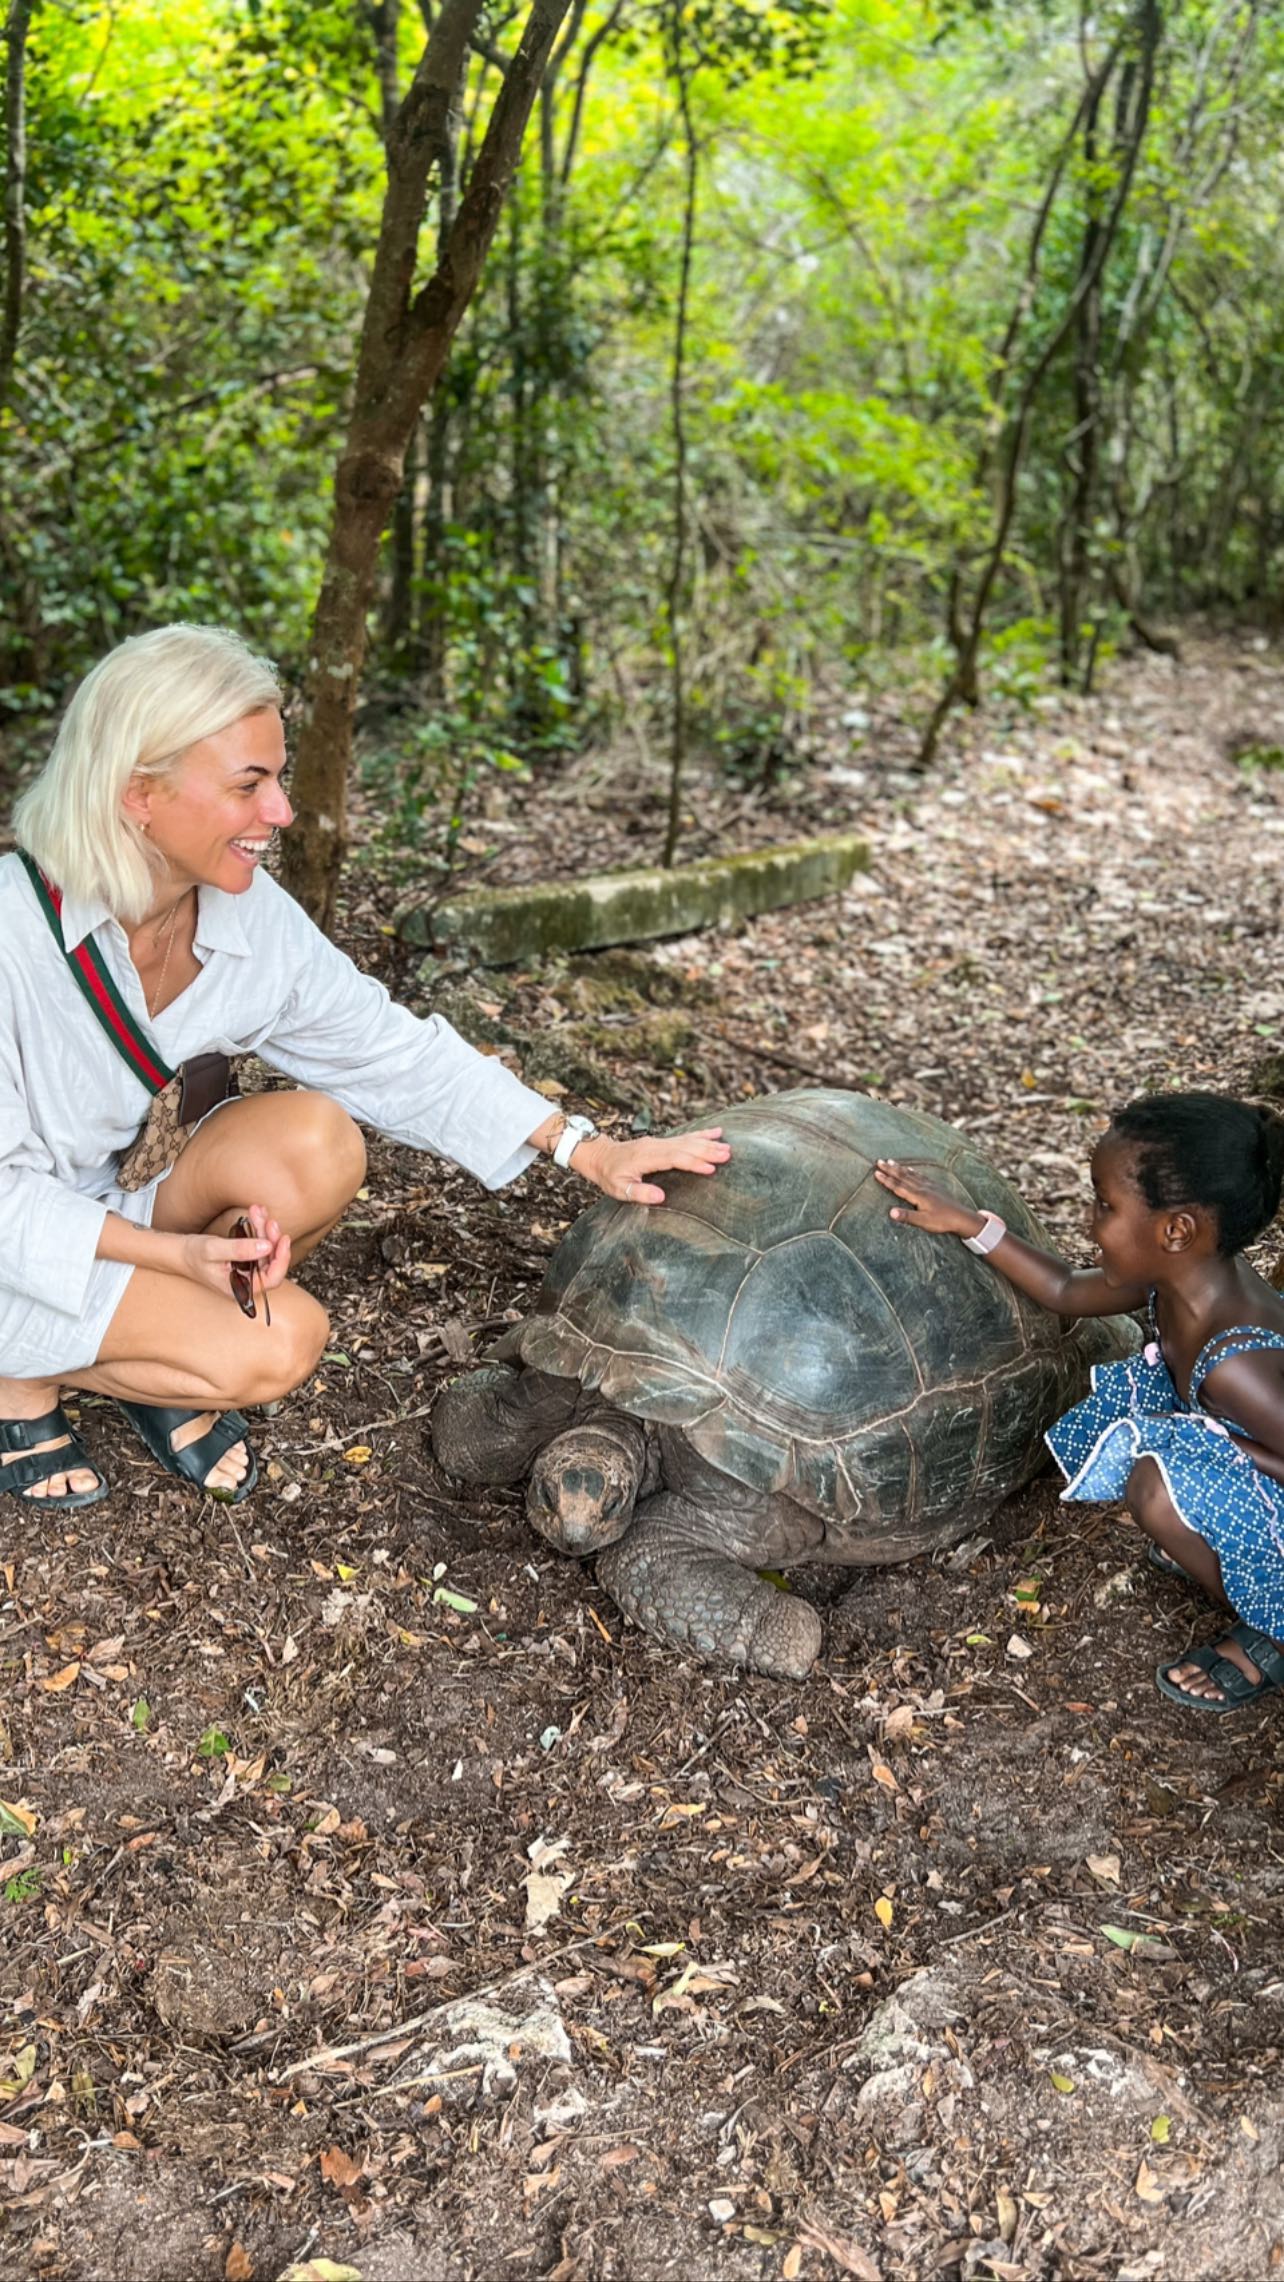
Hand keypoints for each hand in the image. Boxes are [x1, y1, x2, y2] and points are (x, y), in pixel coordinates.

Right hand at [177, 1203, 291, 1301]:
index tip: (282, 1239)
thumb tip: (266, 1247)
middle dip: (272, 1239)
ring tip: (258, 1212)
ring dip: (265, 1230)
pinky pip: (260, 1244)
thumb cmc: (192, 1255)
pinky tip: (257, 1214)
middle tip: (268, 1221)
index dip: (281, 1260)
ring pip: (267, 1251)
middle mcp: (247, 1282)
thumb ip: (239, 1250)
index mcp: (240, 1288)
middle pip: (271, 1262)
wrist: (180, 1252)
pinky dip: (260, 1228)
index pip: (271, 1279)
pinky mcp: (247, 1259)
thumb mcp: (213, 1250)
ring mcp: (248, 1271)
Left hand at [572, 1126, 730, 1206]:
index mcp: (646, 1157)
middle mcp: (655, 1146)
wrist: (598, 1155)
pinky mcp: (661, 1141)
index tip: (711, 1167)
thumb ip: (639, 1192)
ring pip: (687, 1140)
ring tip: (727, 1146)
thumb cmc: (608, 1174)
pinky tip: (715, 1132)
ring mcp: (659, 1141)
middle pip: (685, 1147)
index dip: (694, 1163)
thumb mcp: (618, 1188)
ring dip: (708, 1143)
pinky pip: (684, 1136)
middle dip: (707, 1150)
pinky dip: (700, 1134)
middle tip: (728, 1154)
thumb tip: (661, 1196)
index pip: (675, 1158)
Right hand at [874, 1158, 983, 1240]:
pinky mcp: (936, 1187)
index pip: (898, 1186)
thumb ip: (907, 1216)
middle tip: (879, 1161)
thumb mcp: (923, 1221)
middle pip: (903, 1176)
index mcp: (918, 1196)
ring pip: (911, 1174)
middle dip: (890, 1169)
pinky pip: (921, 1176)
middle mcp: (922, 1188)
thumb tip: (891, 1212)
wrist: (962, 1217)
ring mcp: (930, 1186)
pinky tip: (912, 1170)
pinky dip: (913, 1171)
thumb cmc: (942, 1221)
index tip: (876, 1172)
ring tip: (891, 1161)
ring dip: (900, 1168)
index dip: (886, 1180)